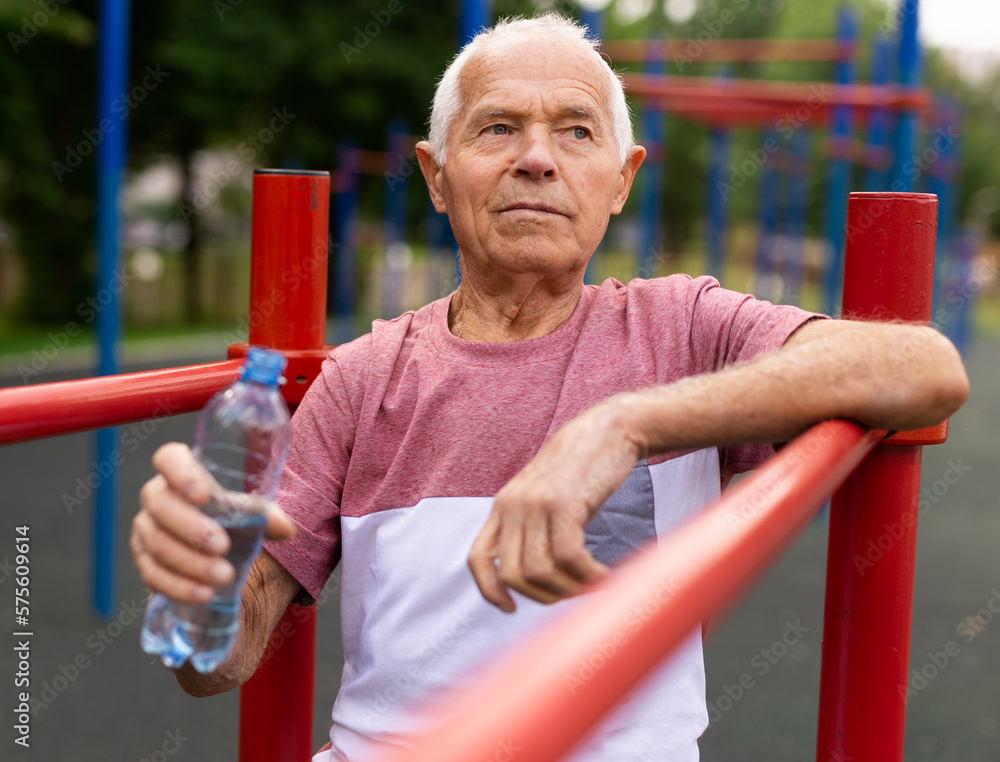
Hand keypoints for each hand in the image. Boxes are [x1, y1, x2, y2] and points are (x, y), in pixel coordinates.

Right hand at [130, 442, 295, 603]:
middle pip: (160, 505)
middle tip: (223, 546)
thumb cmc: (231, 518)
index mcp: (181, 470)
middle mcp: (157, 495)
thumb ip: (265, 514)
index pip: (169, 458)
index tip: (203, 495)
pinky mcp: (143, 560)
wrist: (218, 549)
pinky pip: (153, 574)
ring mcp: (145, 528)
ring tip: (223, 576)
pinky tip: (204, 593)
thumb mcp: (249, 512)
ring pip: (157, 544)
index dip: (181, 473)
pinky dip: (179, 586)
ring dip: (191, 563)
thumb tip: (285, 528)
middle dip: (191, 528)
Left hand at [468, 395, 643, 611]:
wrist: (609, 429)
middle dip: (544, 597)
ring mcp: (536, 503)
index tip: (511, 608)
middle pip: (513, 575)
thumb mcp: (547, 497)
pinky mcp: (564, 502)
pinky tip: (605, 576)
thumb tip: (536, 575)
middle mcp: (513, 504)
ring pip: (539, 571)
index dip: (489, 590)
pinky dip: (587, 576)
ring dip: (569, 589)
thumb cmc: (583, 469)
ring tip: (594, 585)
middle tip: (573, 593)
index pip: (477, 558)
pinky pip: (568, 556)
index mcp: (503, 506)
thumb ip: (534, 527)